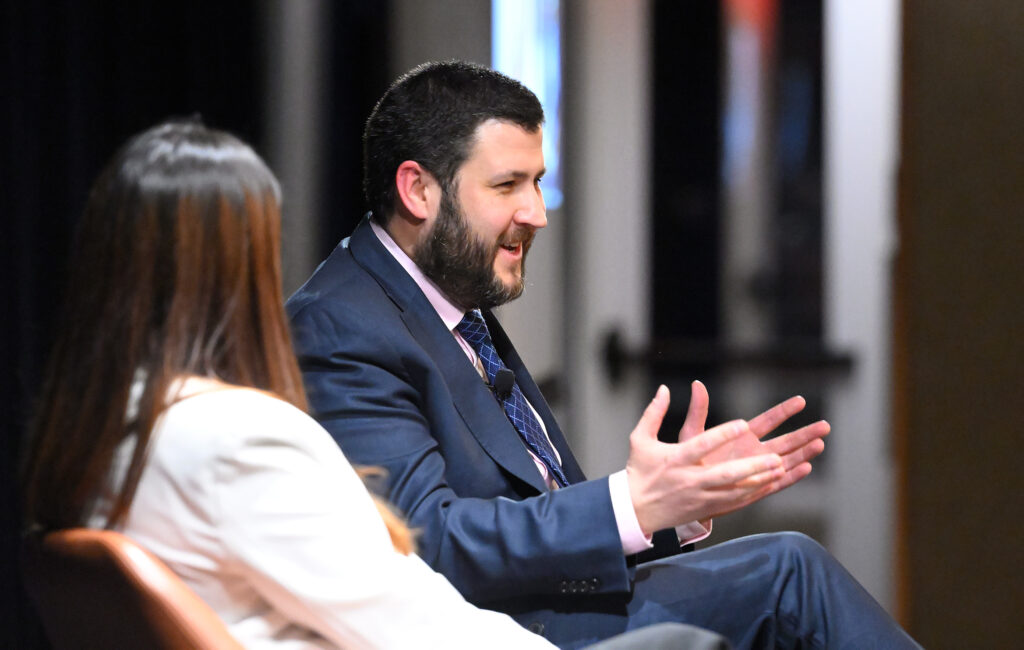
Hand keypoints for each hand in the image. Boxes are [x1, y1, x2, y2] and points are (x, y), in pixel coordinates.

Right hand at [626, 386, 785, 535]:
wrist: (634, 510)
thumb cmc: (639, 471)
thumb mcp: (639, 439)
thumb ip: (653, 413)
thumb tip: (664, 388)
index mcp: (674, 459)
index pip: (702, 445)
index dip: (723, 434)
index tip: (744, 423)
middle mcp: (690, 480)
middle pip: (725, 474)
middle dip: (752, 466)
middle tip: (776, 456)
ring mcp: (699, 497)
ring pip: (735, 490)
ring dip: (759, 479)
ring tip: (781, 467)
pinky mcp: (704, 509)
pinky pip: (734, 501)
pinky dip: (753, 492)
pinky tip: (771, 483)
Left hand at [678, 381, 828, 512]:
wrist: (684, 490)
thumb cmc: (687, 461)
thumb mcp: (691, 434)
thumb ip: (698, 411)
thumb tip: (697, 384)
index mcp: (742, 436)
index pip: (768, 420)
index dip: (784, 411)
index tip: (801, 401)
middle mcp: (754, 452)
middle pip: (785, 441)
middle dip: (805, 433)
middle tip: (826, 426)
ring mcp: (757, 470)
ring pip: (787, 460)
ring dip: (804, 454)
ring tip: (820, 444)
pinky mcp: (755, 488)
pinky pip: (777, 482)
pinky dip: (791, 476)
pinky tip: (806, 468)